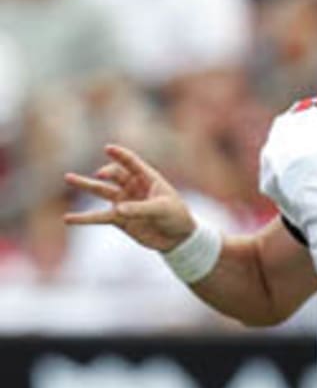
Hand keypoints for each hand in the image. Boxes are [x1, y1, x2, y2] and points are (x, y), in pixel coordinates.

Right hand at [64, 144, 194, 251]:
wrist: (177, 238)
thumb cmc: (176, 217)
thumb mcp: (162, 209)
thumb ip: (140, 208)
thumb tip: (117, 209)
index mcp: (148, 178)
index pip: (131, 162)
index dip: (120, 155)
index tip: (108, 148)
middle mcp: (133, 187)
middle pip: (115, 175)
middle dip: (106, 173)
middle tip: (100, 175)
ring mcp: (124, 202)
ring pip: (101, 191)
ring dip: (85, 184)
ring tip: (68, 177)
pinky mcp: (119, 219)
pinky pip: (99, 217)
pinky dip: (84, 219)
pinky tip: (68, 219)